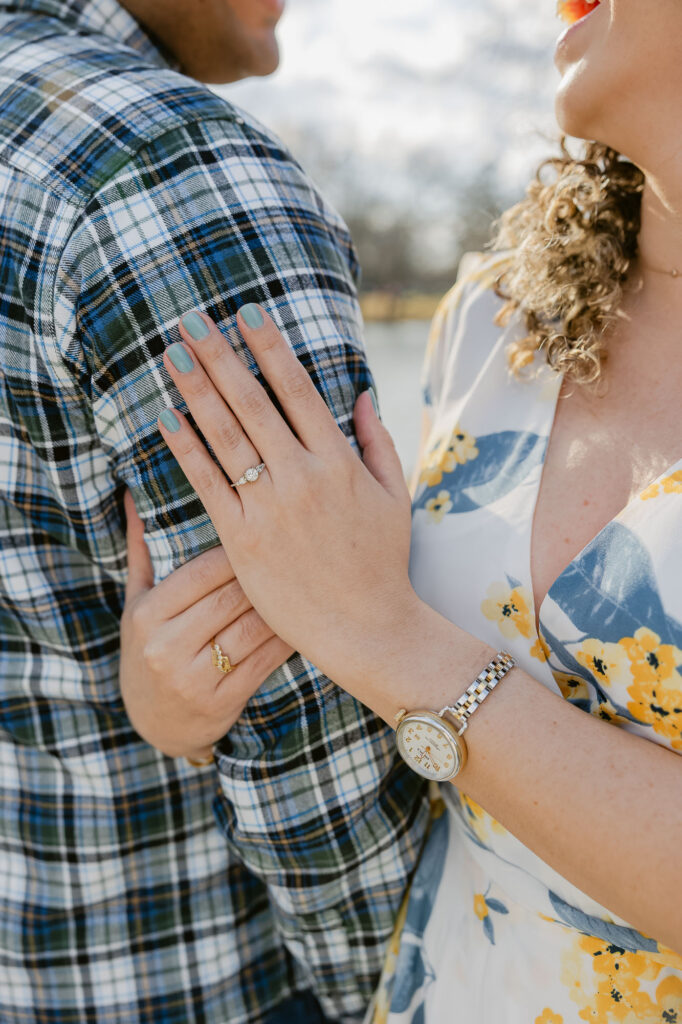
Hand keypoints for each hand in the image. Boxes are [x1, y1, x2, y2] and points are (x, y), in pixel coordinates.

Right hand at [119, 488, 295, 760]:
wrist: (155, 724)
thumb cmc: (149, 650)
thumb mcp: (136, 606)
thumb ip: (140, 553)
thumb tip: (131, 494)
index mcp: (149, 614)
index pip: (203, 570)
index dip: (242, 548)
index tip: (270, 531)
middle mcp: (166, 646)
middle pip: (232, 597)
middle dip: (269, 573)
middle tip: (302, 551)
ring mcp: (193, 677)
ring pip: (252, 628)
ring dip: (285, 604)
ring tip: (311, 580)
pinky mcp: (221, 702)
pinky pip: (265, 661)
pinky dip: (288, 638)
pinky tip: (308, 618)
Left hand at [155, 305, 419, 699]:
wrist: (366, 628)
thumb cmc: (382, 562)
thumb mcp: (394, 496)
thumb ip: (378, 441)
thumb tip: (361, 392)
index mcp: (340, 461)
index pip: (298, 389)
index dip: (270, 347)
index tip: (247, 313)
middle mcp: (302, 477)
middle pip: (252, 403)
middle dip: (220, 356)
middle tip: (191, 320)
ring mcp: (269, 508)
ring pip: (225, 436)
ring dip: (195, 390)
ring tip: (170, 353)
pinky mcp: (242, 539)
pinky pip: (207, 485)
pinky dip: (185, 449)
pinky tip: (165, 418)